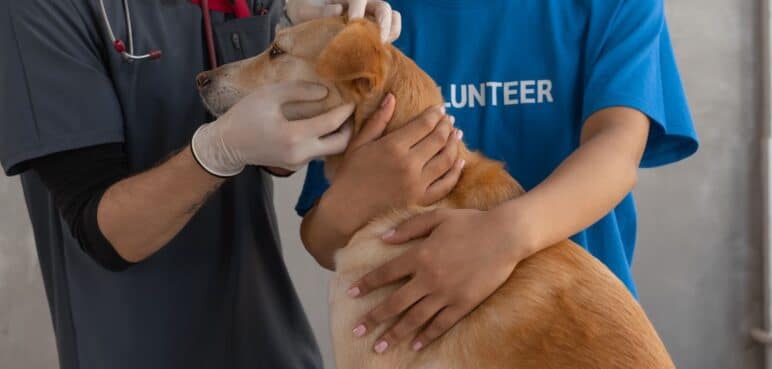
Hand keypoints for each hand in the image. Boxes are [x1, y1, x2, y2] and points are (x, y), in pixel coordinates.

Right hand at [191, 81, 353, 175]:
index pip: (331, 123)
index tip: (353, 100)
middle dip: (350, 128)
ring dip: (337, 135)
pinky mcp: (295, 166)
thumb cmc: (245, 116)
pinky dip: (324, 140)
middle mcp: (300, 154)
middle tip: (351, 113)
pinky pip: (317, 153)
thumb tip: (325, 93)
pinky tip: (321, 126)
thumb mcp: (269, 95)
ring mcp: (298, 163)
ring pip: (329, 151)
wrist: (226, 145)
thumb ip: (299, 91)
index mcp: (293, 136)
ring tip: (338, 117)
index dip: (345, 111)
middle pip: (340, 145)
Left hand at [286, 0, 401, 41]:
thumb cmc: (304, 12)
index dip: (358, 8)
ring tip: (381, 47)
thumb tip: (338, 10)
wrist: (306, 19)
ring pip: (393, 18)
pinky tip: (380, 50)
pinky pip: (393, 30)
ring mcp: (372, 16)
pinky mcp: (375, 30)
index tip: (352, 22)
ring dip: (391, 32)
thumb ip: (315, 10)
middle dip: (382, 23)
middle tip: (376, 40)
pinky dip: (391, 38)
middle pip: (383, 7)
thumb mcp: (302, 9)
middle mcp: (364, 4)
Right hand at [321, 94, 464, 237]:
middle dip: (446, 126)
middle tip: (449, 120)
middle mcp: (409, 164)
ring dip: (454, 144)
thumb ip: (378, 120)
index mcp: (393, 147)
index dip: (435, 114)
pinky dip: (456, 171)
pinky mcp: (421, 200)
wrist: (347, 209)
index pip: (424, 125)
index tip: (440, 109)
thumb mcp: (359, 143)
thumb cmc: (350, 174)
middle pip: (439, 139)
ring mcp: (418, 184)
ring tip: (456, 135)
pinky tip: (460, 161)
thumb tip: (392, 97)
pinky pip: (446, 184)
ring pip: (447, 160)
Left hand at [347, 207, 533, 352]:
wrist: (505, 235)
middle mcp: (428, 278)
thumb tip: (384, 238)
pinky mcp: (464, 303)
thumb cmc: (470, 222)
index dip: (366, 284)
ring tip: (380, 347)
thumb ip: (408, 228)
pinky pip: (441, 324)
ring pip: (414, 319)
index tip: (350, 293)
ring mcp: (446, 293)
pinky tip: (415, 345)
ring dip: (395, 334)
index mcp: (419, 255)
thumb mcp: (436, 217)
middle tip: (357, 331)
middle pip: (394, 303)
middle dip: (373, 319)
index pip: (385, 273)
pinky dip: (426, 336)